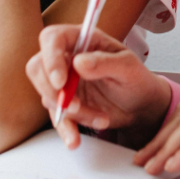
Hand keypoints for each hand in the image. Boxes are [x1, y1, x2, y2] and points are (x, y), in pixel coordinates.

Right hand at [26, 25, 171, 149]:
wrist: (140, 105)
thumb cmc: (136, 78)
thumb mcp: (129, 68)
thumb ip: (106, 62)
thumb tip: (79, 62)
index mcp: (82, 39)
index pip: (52, 38)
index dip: (51, 58)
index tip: (61, 81)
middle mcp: (68, 58)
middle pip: (38, 67)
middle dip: (52, 90)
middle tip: (75, 106)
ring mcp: (64, 81)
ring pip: (48, 96)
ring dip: (71, 113)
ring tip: (101, 118)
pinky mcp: (65, 104)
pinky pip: (56, 116)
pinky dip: (66, 129)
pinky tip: (75, 139)